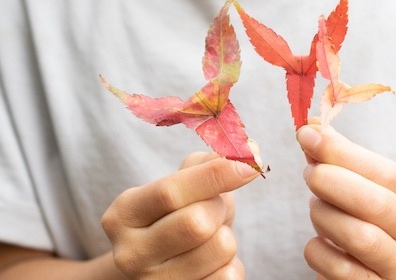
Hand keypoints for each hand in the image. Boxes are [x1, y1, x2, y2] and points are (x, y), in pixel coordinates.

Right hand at [101, 145, 260, 278]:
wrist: (159, 268)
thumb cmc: (177, 216)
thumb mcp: (182, 186)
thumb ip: (206, 164)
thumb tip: (248, 151)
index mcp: (124, 214)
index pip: (170, 192)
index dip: (214, 174)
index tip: (250, 163)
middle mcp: (130, 254)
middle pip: (197, 223)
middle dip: (219, 208)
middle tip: (215, 209)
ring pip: (220, 248)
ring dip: (227, 236)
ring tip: (209, 238)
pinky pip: (228, 277)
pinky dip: (231, 264)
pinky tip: (212, 263)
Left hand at [297, 125, 395, 279]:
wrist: (389, 259)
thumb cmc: (373, 209)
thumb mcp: (366, 178)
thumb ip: (340, 154)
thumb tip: (310, 128)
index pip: (381, 170)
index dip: (339, 152)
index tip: (307, 135)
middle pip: (373, 204)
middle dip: (330, 182)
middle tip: (309, 173)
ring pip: (357, 237)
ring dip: (324, 215)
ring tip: (318, 206)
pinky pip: (336, 268)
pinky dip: (317, 249)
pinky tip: (321, 240)